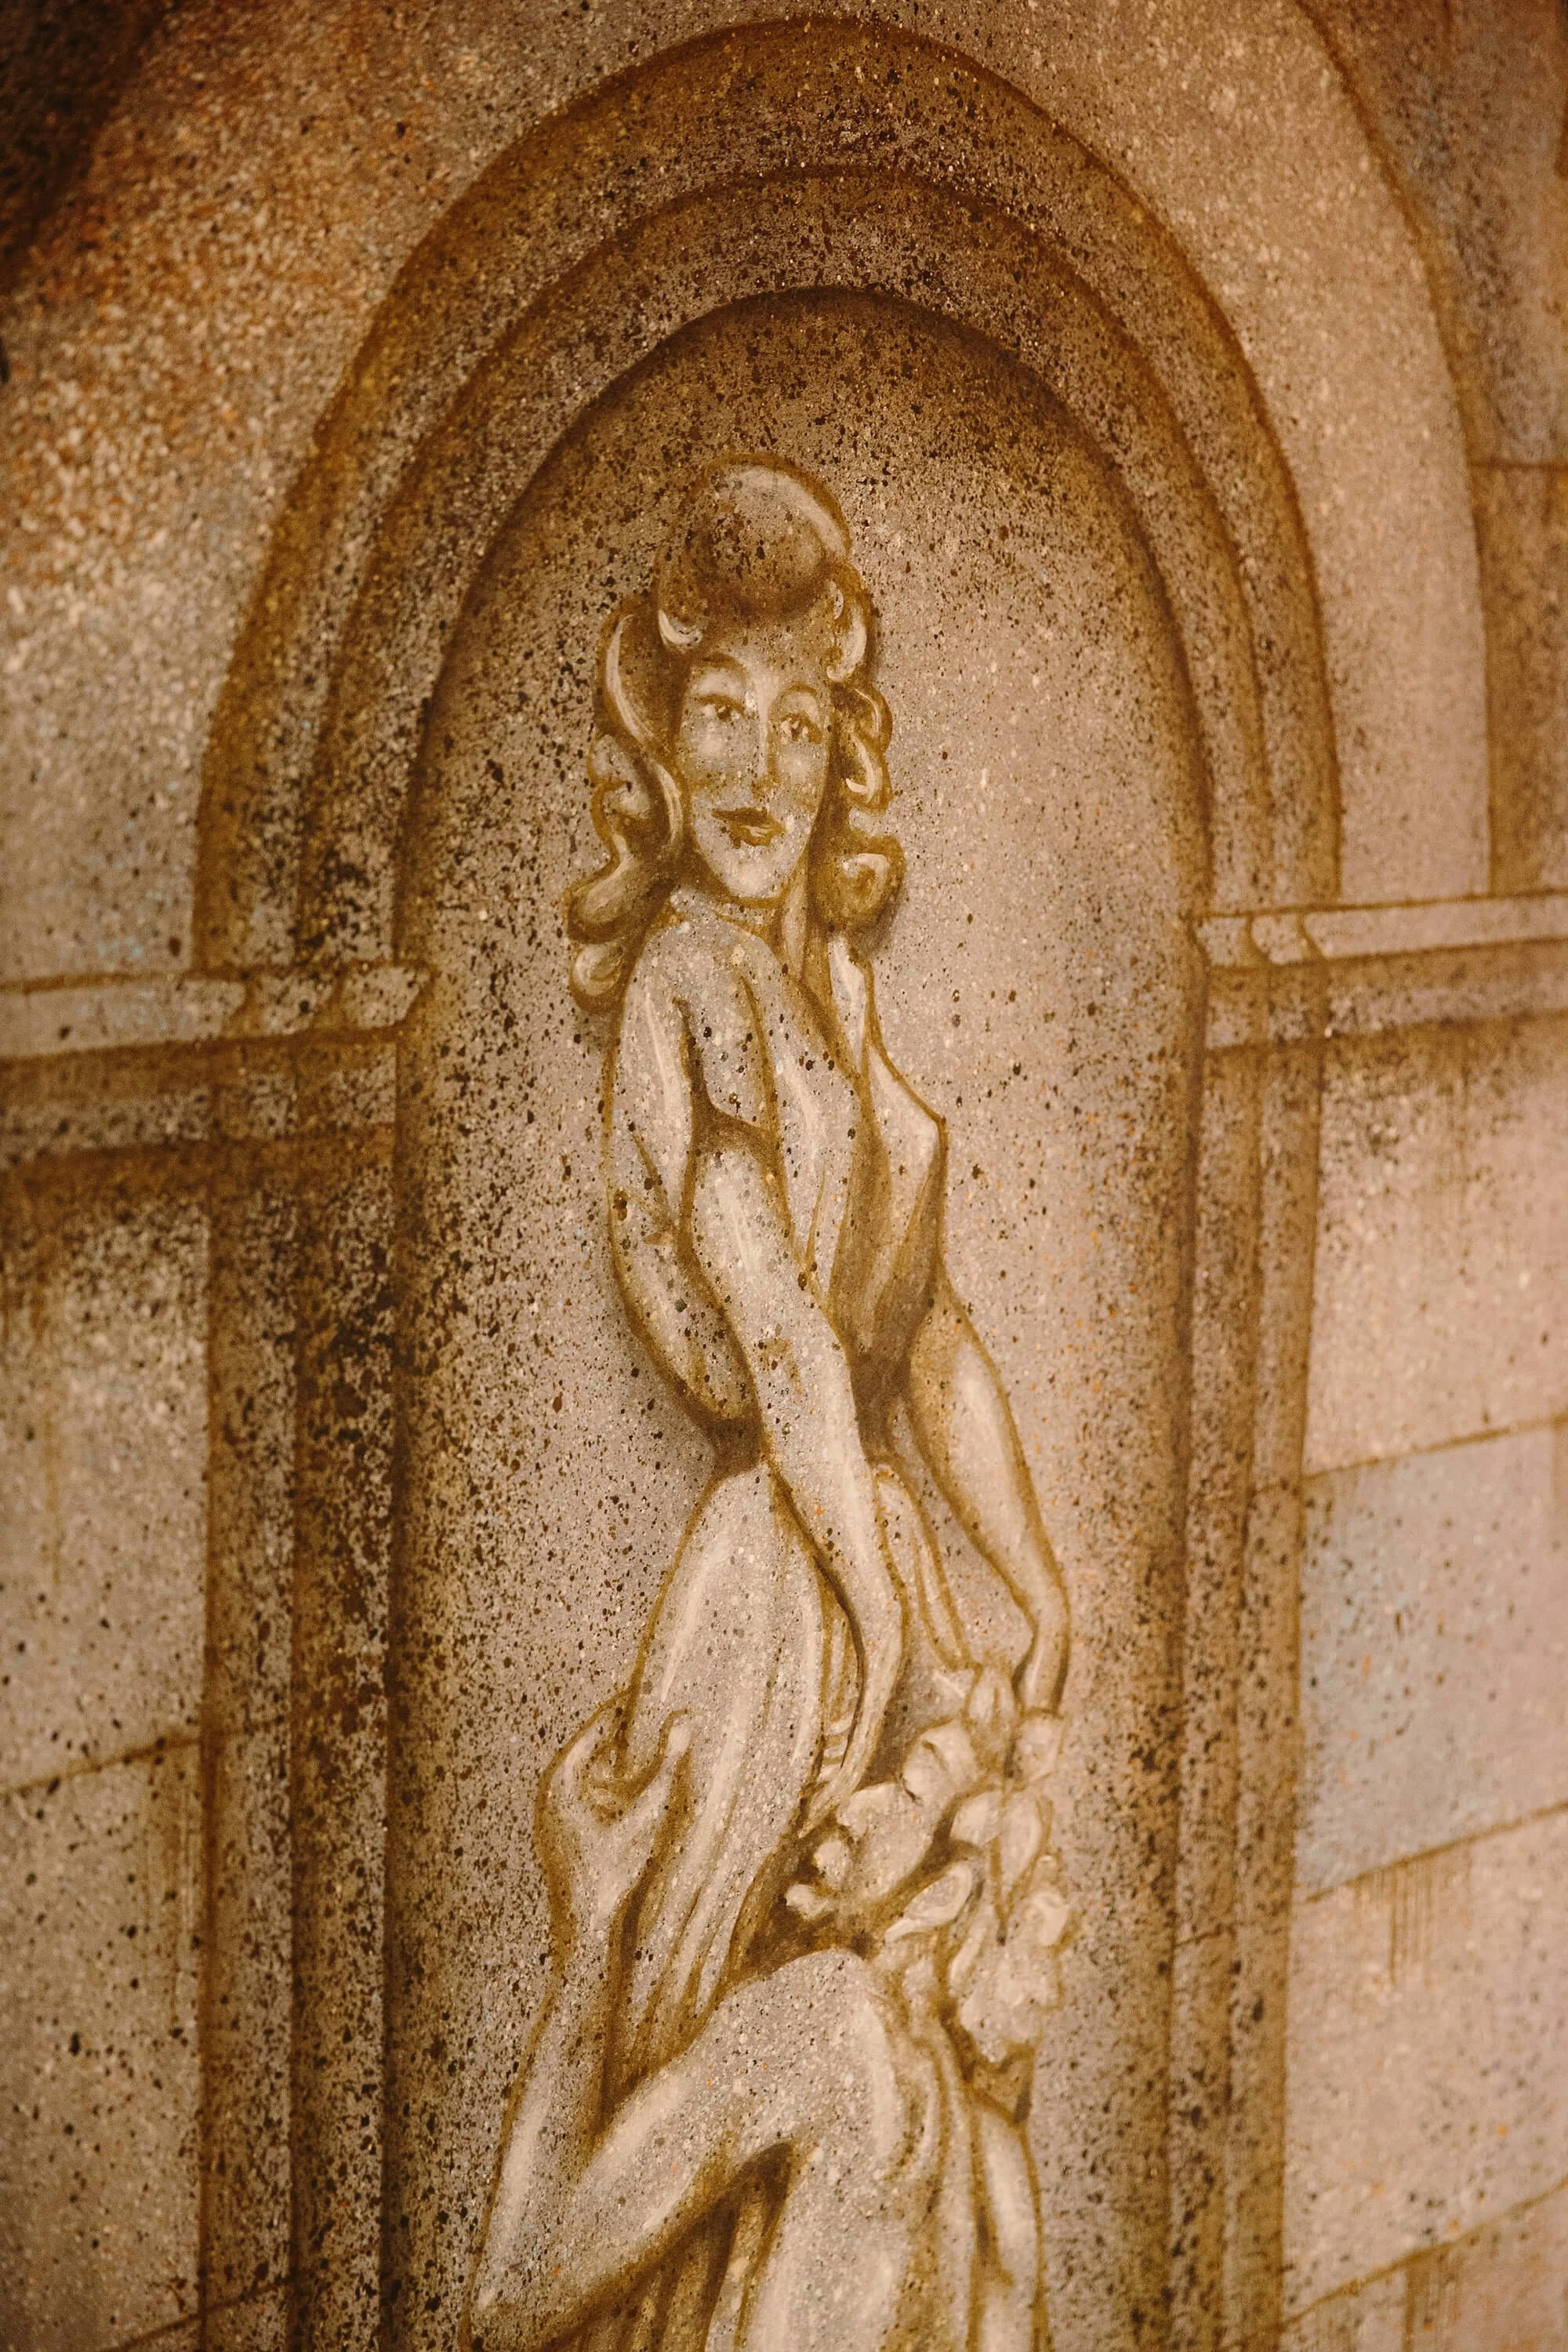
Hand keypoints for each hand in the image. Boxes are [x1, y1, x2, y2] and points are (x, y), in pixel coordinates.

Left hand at [537, 1699, 690, 1947]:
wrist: (585, 1932)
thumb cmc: (612, 1874)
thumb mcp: (646, 1815)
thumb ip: (667, 1766)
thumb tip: (685, 1719)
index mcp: (561, 1778)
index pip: (598, 1725)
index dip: (629, 1706)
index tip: (656, 1688)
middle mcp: (549, 1789)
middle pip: (594, 1745)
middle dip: (628, 1731)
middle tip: (662, 1710)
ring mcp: (551, 1811)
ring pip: (591, 1770)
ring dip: (622, 1758)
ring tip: (657, 1744)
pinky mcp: (560, 1829)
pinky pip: (588, 1792)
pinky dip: (614, 1783)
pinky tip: (640, 1788)